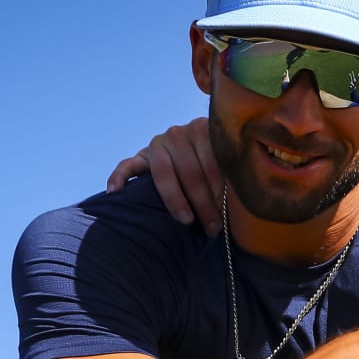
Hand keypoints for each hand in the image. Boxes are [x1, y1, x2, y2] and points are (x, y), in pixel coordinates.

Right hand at [106, 117, 224, 236]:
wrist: (190, 151)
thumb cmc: (214, 165)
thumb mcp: (224, 162)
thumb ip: (230, 174)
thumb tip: (242, 204)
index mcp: (203, 130)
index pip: (212, 164)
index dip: (220, 192)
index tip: (226, 216)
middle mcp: (178, 133)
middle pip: (190, 172)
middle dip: (203, 203)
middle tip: (212, 228)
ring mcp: (157, 143)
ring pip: (164, 173)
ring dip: (176, 200)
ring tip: (186, 220)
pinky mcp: (140, 155)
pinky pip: (126, 166)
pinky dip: (119, 178)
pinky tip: (116, 192)